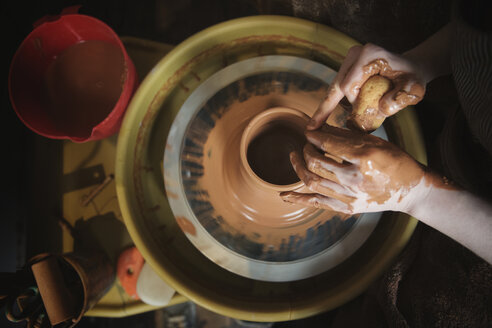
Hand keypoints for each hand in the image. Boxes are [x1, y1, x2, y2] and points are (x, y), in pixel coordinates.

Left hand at [280, 125, 427, 214]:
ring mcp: (350, 196)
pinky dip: (298, 198)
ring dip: (298, 167)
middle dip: (306, 150)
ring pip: (312, 181)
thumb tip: (318, 127)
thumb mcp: (374, 142)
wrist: (410, 191)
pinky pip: (317, 203)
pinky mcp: (347, 208)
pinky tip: (284, 195)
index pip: (328, 143)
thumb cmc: (394, 161)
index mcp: (364, 157)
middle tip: (306, 144)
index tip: (308, 131)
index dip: (314, 135)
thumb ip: (345, 136)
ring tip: (294, 157)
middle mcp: (355, 178)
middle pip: (315, 162)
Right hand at [307, 43, 426, 129]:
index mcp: (369, 55)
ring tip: (322, 123)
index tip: (366, 113)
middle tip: (312, 128)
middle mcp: (355, 54)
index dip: (353, 103)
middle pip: (336, 86)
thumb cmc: (412, 79)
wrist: (411, 68)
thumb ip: (398, 100)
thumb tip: (380, 109)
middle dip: (326, 108)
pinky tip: (324, 117)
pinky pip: (336, 88)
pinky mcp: (346, 67)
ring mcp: (349, 60)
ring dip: (333, 106)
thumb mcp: (412, 90)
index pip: (348, 85)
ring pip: (334, 88)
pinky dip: (333, 103)